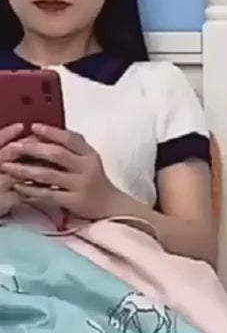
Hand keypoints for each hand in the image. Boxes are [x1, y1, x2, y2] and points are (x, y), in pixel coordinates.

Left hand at [0, 124, 119, 220]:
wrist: (110, 205)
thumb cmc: (93, 179)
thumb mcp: (88, 159)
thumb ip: (71, 147)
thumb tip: (43, 134)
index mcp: (89, 153)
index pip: (70, 138)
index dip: (51, 131)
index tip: (32, 126)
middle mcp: (86, 167)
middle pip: (57, 154)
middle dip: (32, 149)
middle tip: (12, 147)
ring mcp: (80, 185)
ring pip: (49, 175)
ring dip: (25, 170)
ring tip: (7, 167)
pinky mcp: (74, 201)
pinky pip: (48, 194)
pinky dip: (31, 190)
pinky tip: (18, 187)